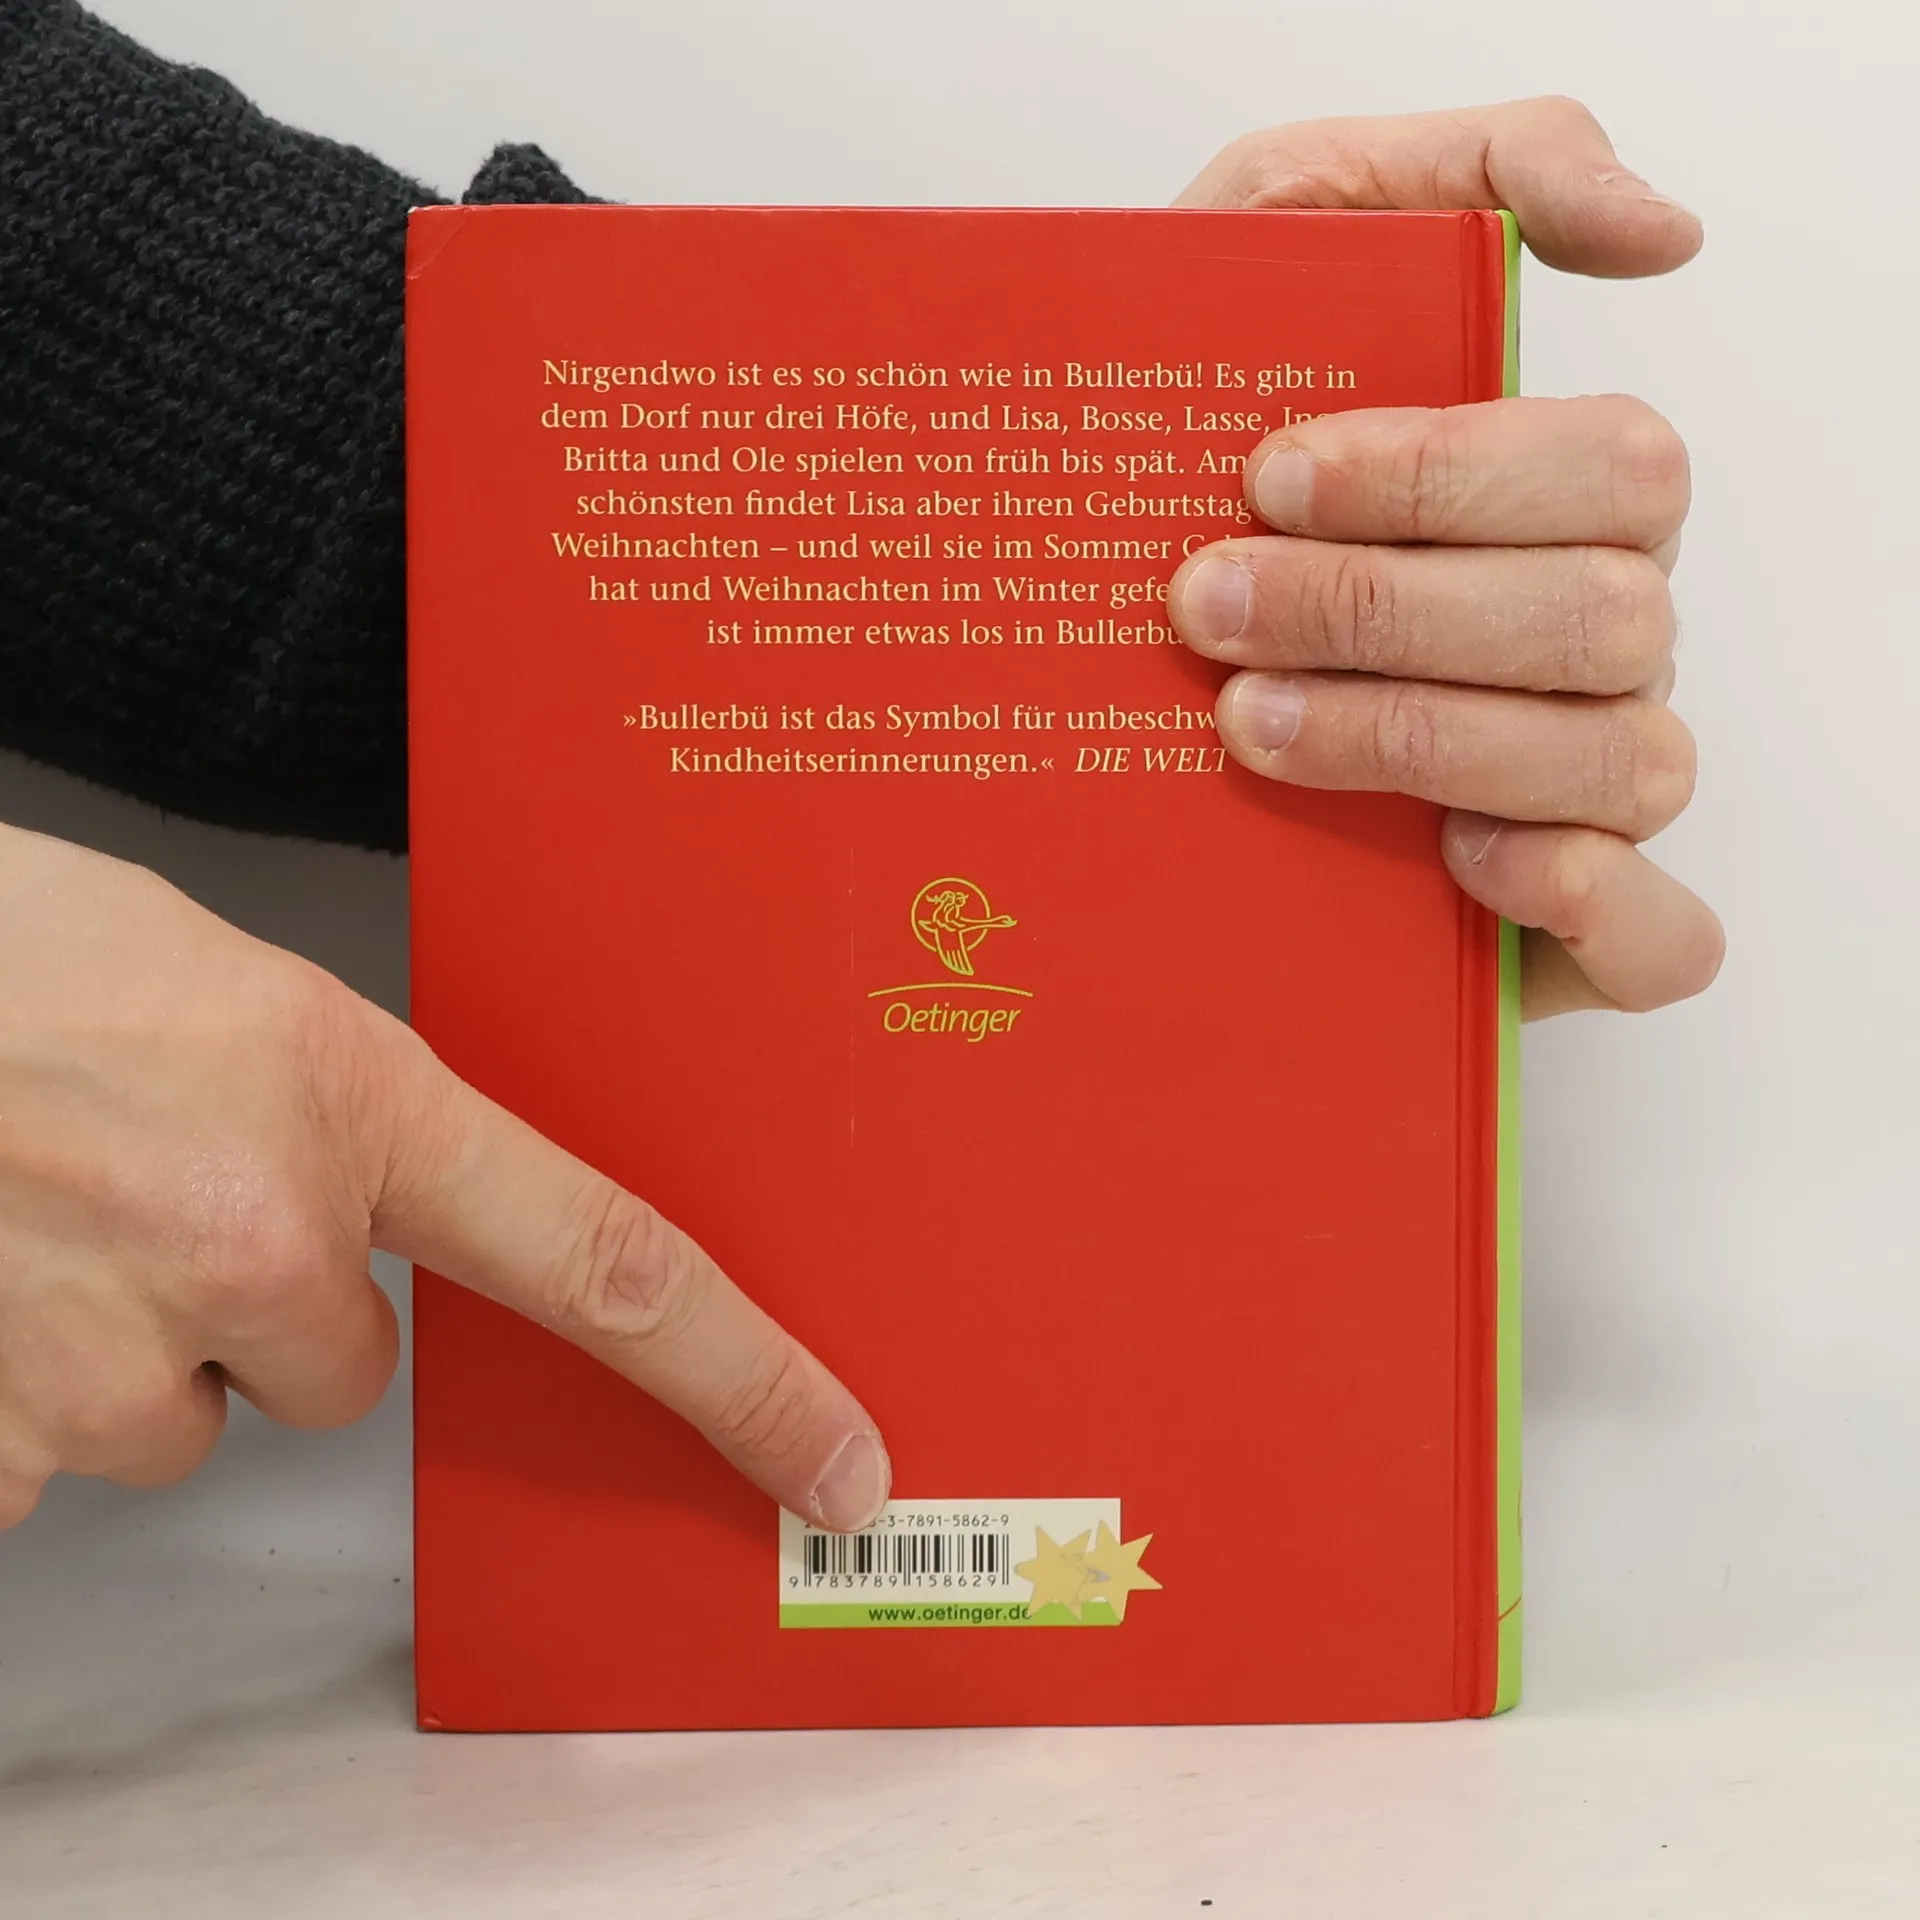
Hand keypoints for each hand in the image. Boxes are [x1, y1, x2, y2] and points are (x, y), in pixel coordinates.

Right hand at [0, 825, 888, 1530]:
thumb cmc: (12, 954)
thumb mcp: (228, 997)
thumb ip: (341, 1124)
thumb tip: (377, 1240)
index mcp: (351, 1096)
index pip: (608, 1263)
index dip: (742, 1378)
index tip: (834, 1462)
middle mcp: (256, 1240)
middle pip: (342, 1364)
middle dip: (267, 1299)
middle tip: (145, 1178)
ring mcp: (112, 1352)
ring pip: (190, 1414)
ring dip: (130, 1339)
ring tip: (35, 1205)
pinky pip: (52, 1459)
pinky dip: (15, 1387)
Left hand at [1173, 98, 1723, 1017]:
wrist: (1071, 680)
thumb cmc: (1190, 473)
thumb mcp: (1274, 252)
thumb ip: (1452, 182)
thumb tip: (1659, 225)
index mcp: (1559, 499)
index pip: (1601, 466)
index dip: (1442, 475)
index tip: (1264, 478)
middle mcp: (1596, 634)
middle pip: (1599, 614)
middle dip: (1387, 609)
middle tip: (1210, 610)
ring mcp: (1593, 778)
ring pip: (1625, 760)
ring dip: (1424, 739)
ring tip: (1247, 728)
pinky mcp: (1573, 921)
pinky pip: (1663, 930)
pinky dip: (1585, 899)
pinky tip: (1453, 859)